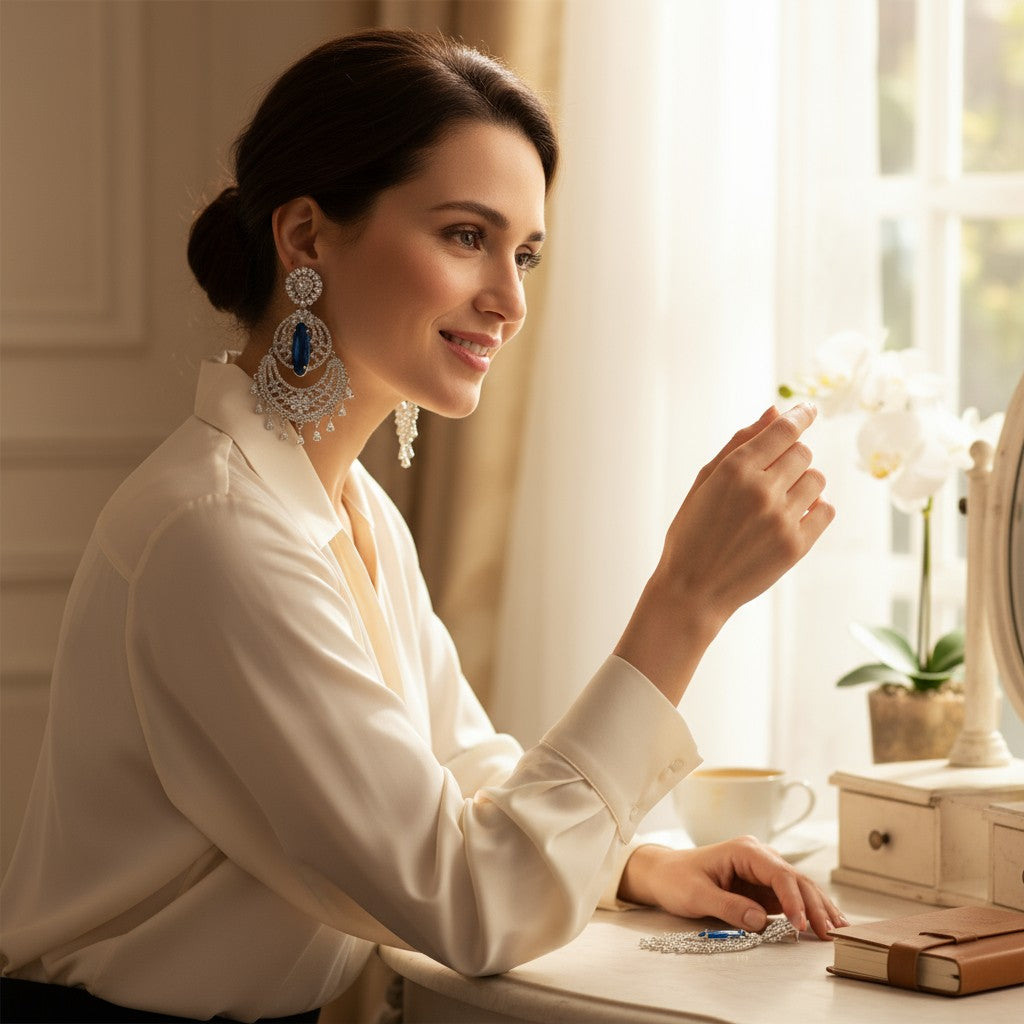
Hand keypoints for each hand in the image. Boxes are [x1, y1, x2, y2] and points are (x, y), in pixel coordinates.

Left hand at [618, 837, 847, 939]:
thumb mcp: (696, 895)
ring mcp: (762, 872)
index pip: (779, 874)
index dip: (793, 900)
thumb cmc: (676, 878)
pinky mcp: (762, 887)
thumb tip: (761, 920)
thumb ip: (728, 907)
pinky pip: (790, 899)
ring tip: (838, 930)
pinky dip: (807, 911)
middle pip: (796, 879)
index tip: (802, 926)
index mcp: (744, 850)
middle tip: (831, 933)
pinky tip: (823, 924)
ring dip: (818, 908)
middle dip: (815, 906)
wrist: (662, 874)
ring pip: (799, 888)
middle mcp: (758, 856)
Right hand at [661, 402, 833, 625]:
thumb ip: (739, 444)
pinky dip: (814, 509)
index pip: (783, 430)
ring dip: (802, 484)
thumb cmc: (692, 533)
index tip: (809, 410)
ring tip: (777, 502)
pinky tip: (791, 516)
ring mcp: (781, 519)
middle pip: (803, 453)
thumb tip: (775, 411)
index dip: (800, 415)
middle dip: (791, 457)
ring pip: (816, 480)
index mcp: (734, 471)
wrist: (692, 590)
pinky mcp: (796, 546)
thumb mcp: (704, 482)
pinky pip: (826, 511)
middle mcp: (761, 491)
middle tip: (771, 476)